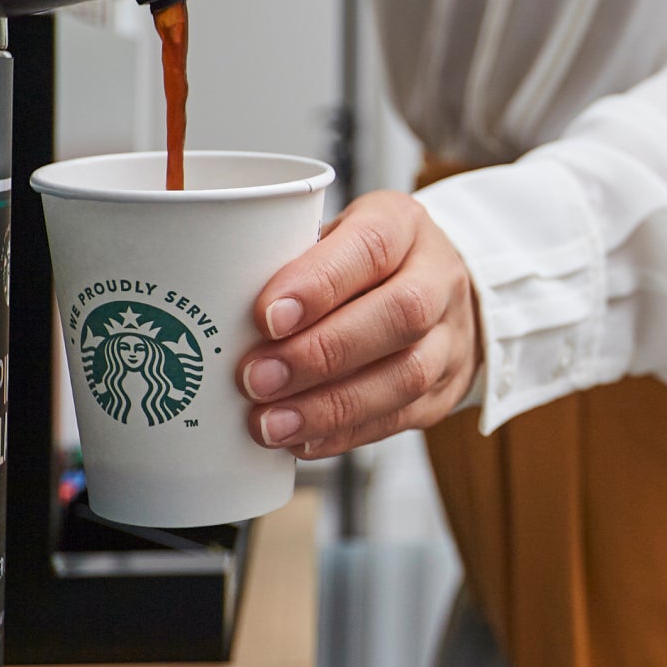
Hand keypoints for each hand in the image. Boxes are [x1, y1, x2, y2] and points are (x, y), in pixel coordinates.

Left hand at [238, 191, 482, 458]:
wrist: (436, 289)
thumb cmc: (359, 260)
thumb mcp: (331, 234)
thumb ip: (290, 261)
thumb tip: (216, 307)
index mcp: (403, 224)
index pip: (371, 246)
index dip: (319, 283)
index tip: (266, 316)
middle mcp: (437, 277)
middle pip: (397, 315)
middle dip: (320, 354)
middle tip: (257, 379)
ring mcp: (450, 336)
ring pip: (406, 375)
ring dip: (330, 406)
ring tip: (271, 423)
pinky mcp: (446, 389)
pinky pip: (402, 417)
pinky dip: (345, 434)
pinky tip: (301, 441)